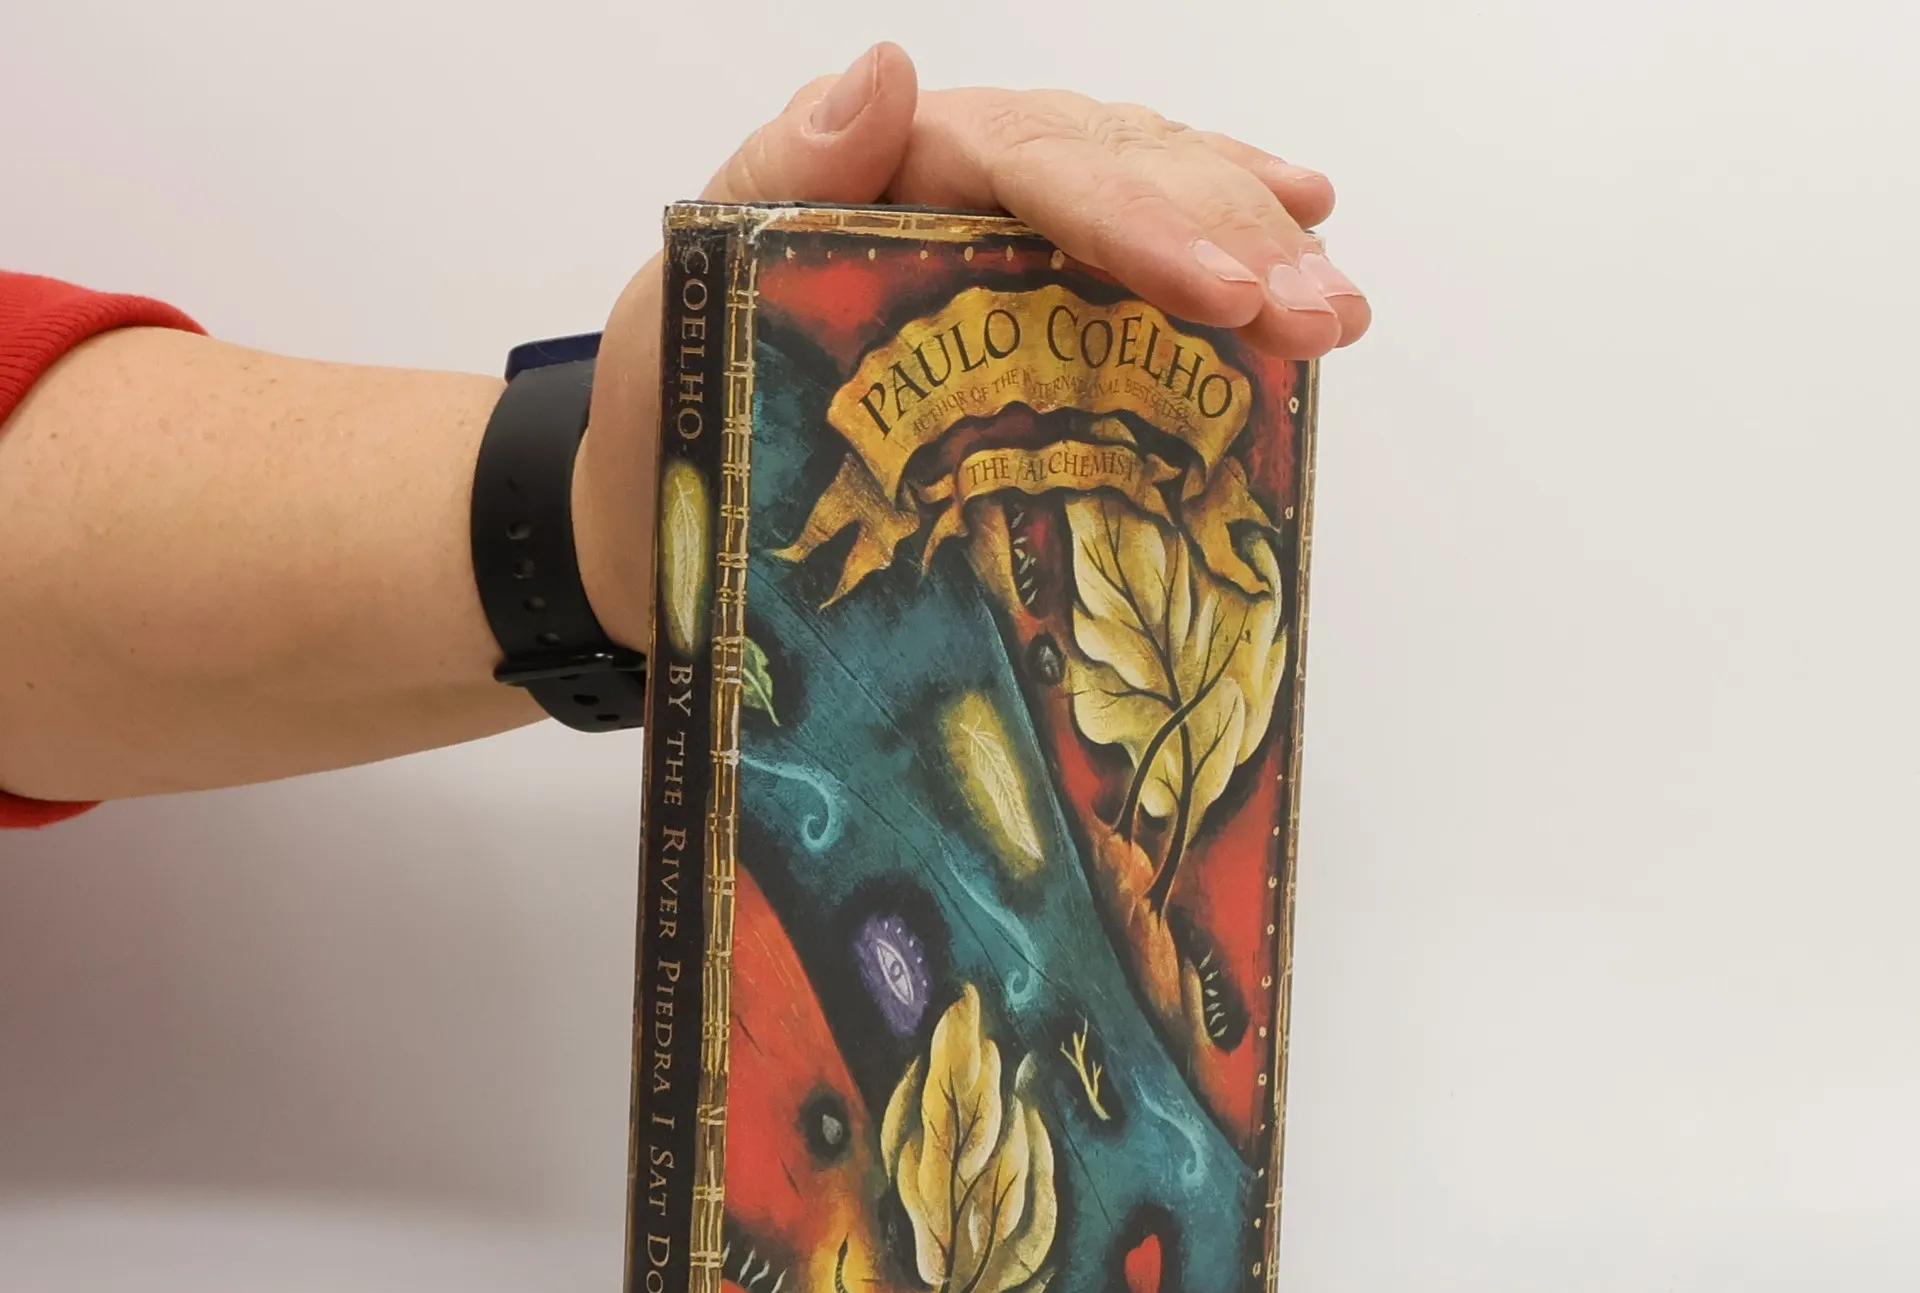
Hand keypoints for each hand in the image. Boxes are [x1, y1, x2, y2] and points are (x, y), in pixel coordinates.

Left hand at [573, 44, 1367, 649]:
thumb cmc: (674, 405)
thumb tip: (884, 75)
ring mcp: (1000, 247)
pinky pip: (1133, 250)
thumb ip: (778, 180)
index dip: (1141, 219)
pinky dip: (1217, 239)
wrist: (658, 504)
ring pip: (1148, 202)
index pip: (1038, 166)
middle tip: (1321, 316)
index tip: (1223, 292)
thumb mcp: (690, 293)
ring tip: (1333, 305)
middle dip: (1233, 239)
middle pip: (1119, 176)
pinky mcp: (1023, 313)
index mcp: (893, 173)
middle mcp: (962, 189)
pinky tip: (1294, 236)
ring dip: (1254, 245)